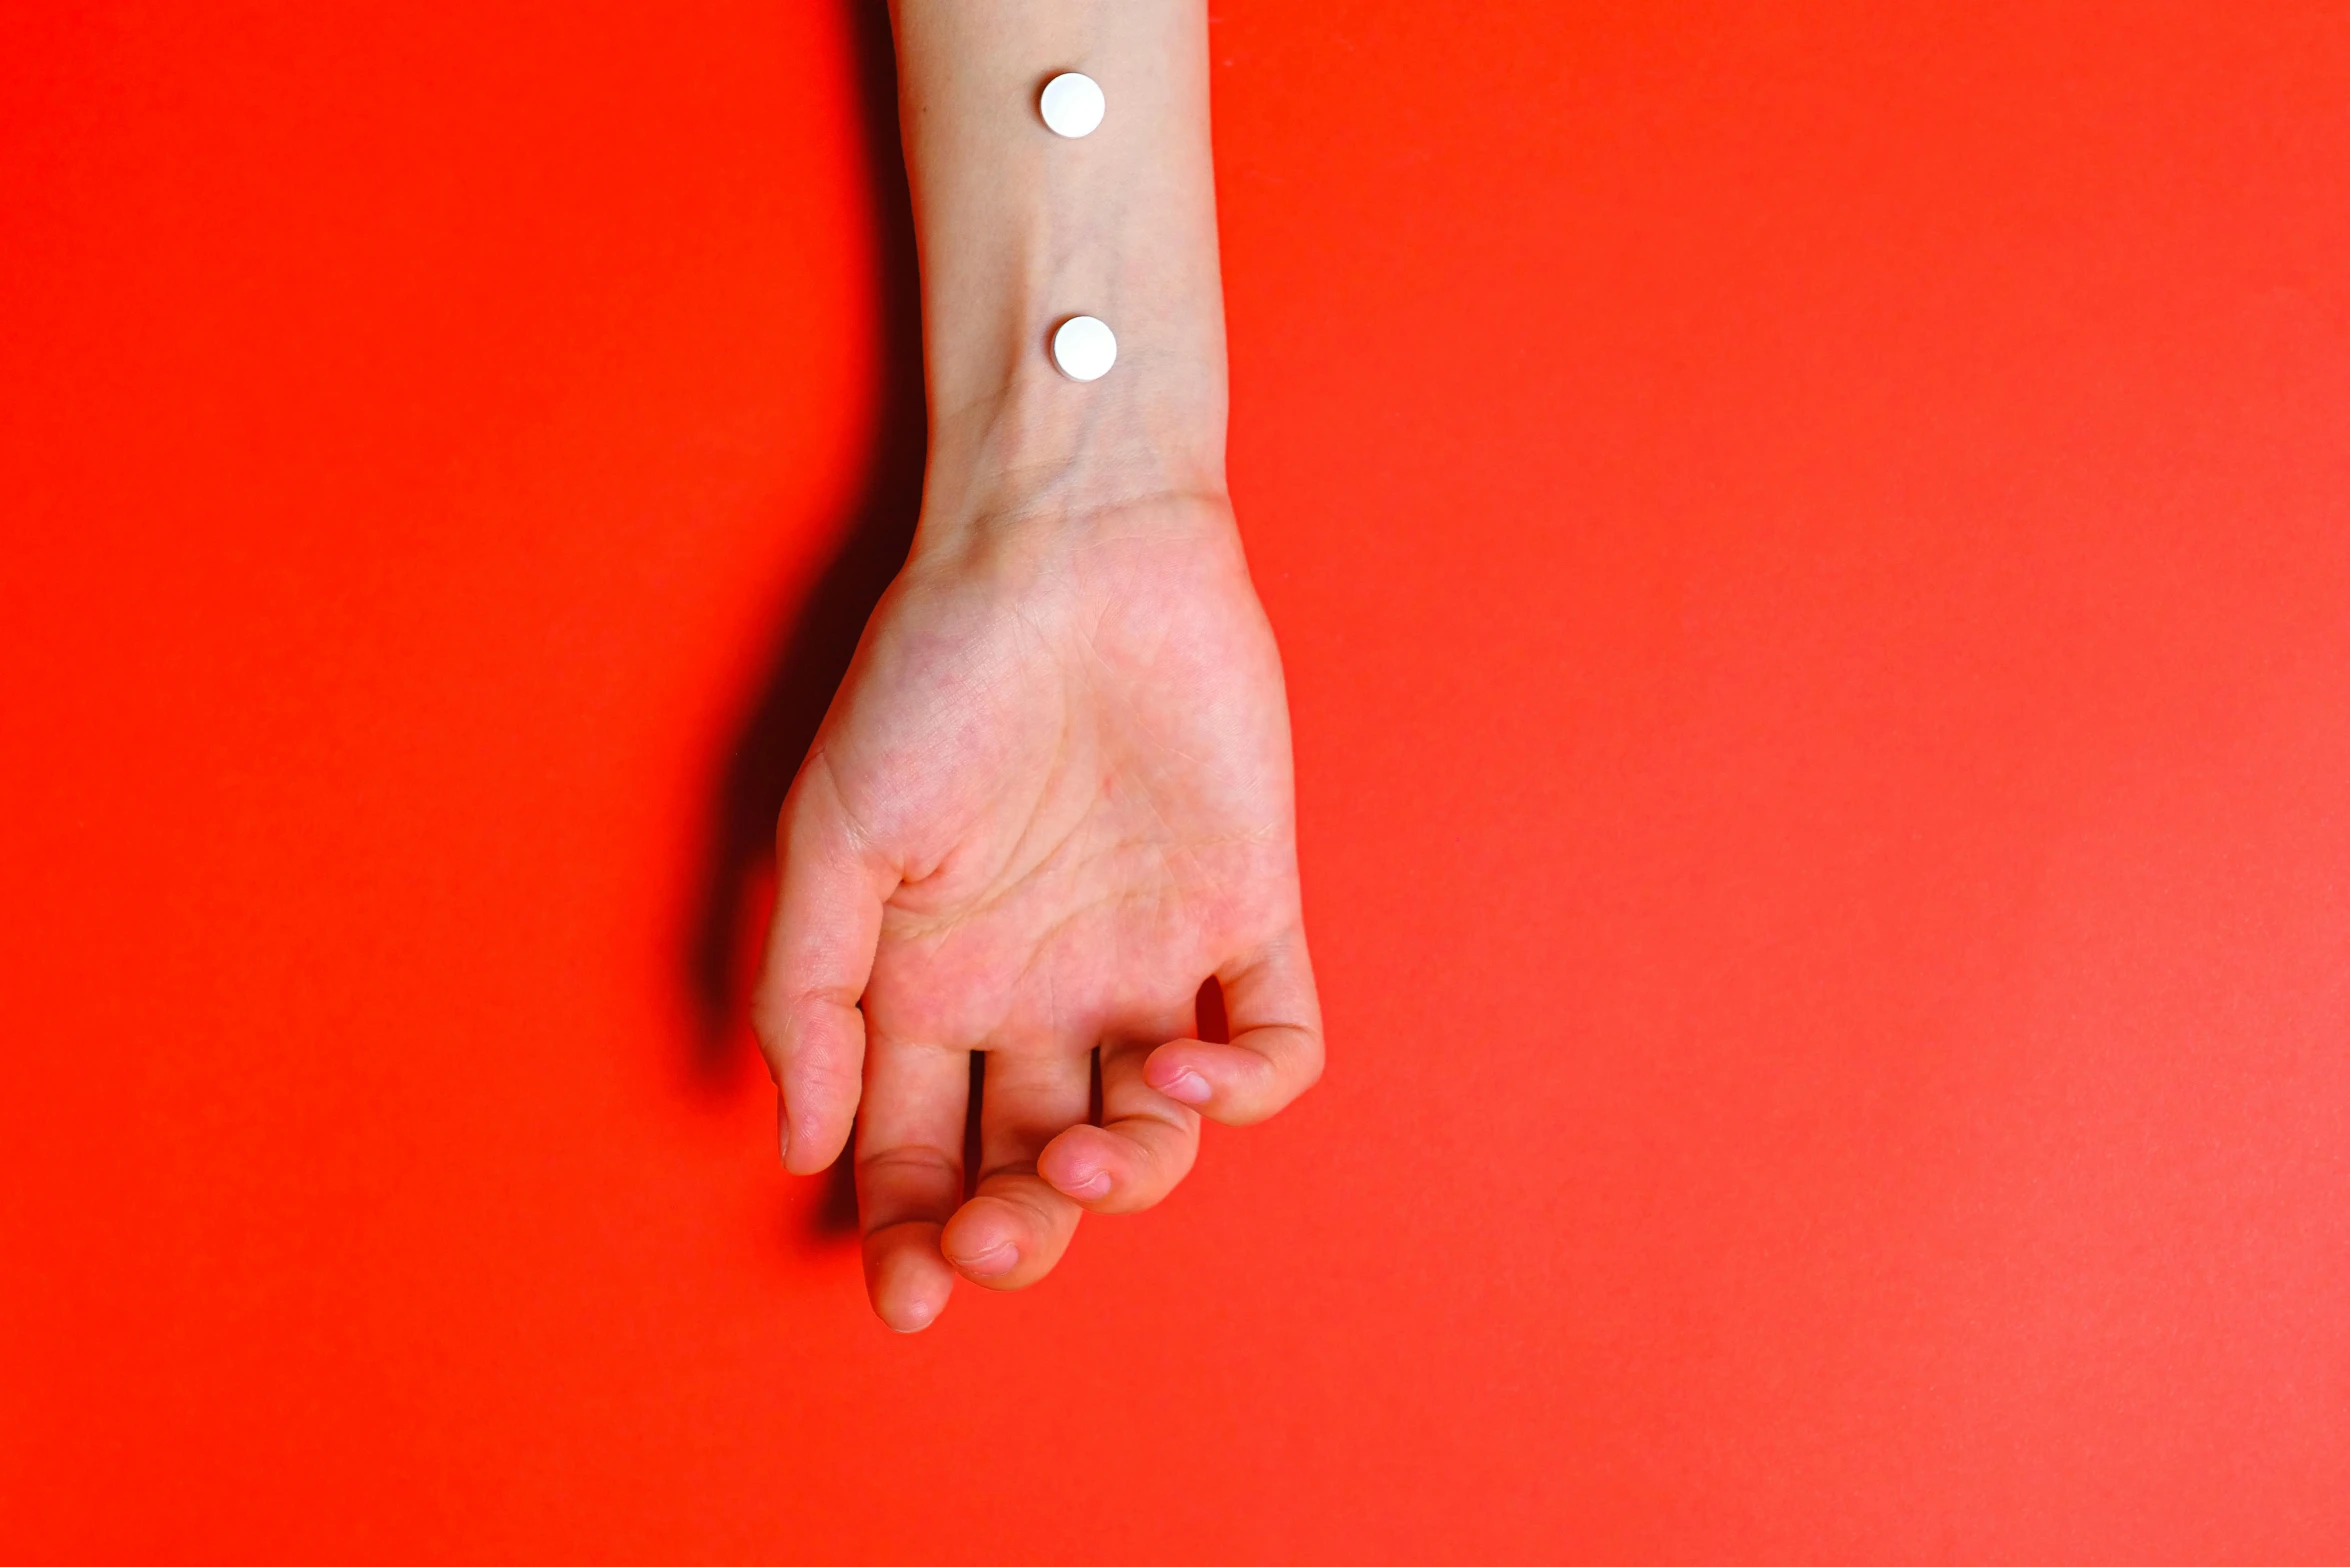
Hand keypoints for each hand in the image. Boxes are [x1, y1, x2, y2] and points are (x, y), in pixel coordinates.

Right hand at [751, 491, 1321, 1331]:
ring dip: (1120, 1182)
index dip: (909, 1235)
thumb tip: (804, 1149)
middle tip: (993, 1234)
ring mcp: (1148, 959)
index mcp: (934, 985)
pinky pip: (1276, 1047)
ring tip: (1081, 1153)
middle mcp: (1042, 992)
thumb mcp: (831, 838)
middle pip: (1032, 1168)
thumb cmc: (936, 677)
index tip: (907, 1292)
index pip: (920, 1152)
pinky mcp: (1247, 912)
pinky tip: (1185, 1073)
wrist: (1067, 548)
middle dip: (1012, 1231)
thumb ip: (808, 998)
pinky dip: (1246, 1092)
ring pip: (1151, 1140)